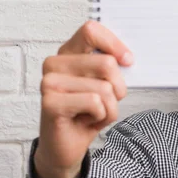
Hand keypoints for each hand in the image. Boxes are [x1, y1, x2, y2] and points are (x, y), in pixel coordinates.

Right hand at [34, 21, 133, 177]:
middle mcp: (55, 63)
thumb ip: (111, 67)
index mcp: (68, 53)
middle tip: (106, 102)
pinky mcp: (50, 102)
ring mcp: (50, 82)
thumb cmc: (87, 113)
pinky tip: (85, 121)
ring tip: (94, 113)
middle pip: (106, 63)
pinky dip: (101, 116)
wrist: (66, 147)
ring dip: (109, 107)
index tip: (127, 61)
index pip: (91, 30)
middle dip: (118, 88)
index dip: (114, 44)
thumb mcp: (104, 84)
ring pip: (104, 87)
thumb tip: (127, 58)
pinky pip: (95, 103)